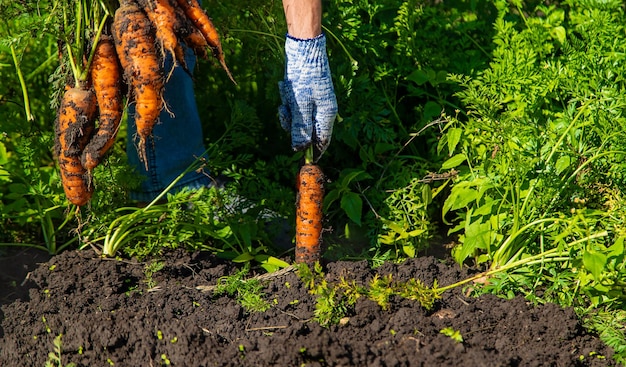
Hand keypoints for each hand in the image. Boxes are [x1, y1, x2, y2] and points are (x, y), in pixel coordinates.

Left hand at [278, 33, 336, 160]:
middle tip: (285, 113)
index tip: (302, 162)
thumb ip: (300, 129)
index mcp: (327, 114)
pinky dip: (289, 101)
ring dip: (289, 111)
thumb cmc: (304, 77)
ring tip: (286, 96)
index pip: (323, 141)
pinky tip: (285, 89)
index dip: (313, 152)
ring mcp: (316, 101)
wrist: (304, 48)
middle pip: (308, 130)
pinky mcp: (307, 93)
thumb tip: (299, 150)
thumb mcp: (300, 106)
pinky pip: (296, 106)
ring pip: (299, 118)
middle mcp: (324, 109)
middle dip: (293, 125)